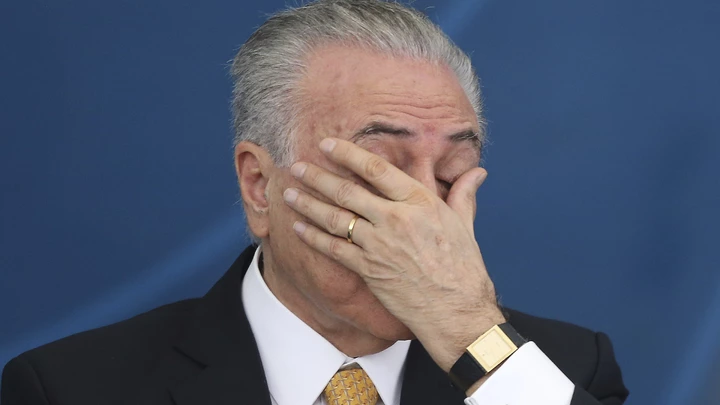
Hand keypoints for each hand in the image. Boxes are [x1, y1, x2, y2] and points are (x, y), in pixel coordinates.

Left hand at [283, 137, 505, 372]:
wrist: (456, 310)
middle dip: (317, 176)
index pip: (376, 169)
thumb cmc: (463, 268)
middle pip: (347, 191)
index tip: (328, 144)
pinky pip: (334, 249)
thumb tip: (477, 172)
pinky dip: (314, 237)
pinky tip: (299, 228)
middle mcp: (395, 219)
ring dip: (308, 204)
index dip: (348, 154)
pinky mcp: (369, 269)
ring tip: (289, 193)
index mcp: (419, 202)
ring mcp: (379, 245)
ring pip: (335, 218)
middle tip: (297, 166)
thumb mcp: (465, 224)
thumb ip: (463, 194)